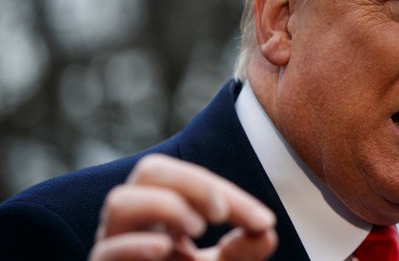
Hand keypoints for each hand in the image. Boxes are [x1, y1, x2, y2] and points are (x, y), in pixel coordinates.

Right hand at [90, 154, 277, 260]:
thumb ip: (244, 250)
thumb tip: (268, 233)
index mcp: (161, 211)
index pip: (192, 181)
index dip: (231, 195)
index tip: (264, 221)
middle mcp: (134, 221)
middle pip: (151, 171)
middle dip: (193, 183)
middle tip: (222, 213)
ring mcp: (113, 246)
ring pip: (120, 202)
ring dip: (165, 206)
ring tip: (197, 229)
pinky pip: (106, 251)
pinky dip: (135, 246)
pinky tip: (165, 249)